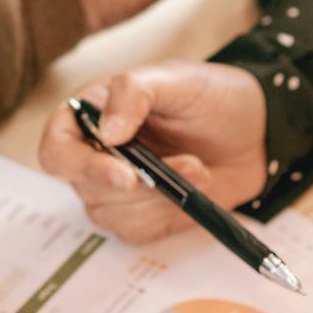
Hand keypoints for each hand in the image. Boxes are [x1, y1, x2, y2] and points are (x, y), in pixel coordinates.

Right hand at [38, 62, 267, 241]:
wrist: (257, 131)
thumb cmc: (211, 96)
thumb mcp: (175, 80)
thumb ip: (134, 93)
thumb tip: (105, 133)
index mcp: (91, 115)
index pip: (56, 150)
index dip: (82, 167)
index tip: (125, 175)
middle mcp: (95, 154)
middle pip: (86, 189)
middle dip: (143, 185)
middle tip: (190, 164)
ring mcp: (115, 189)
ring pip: (111, 216)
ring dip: (160, 199)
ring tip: (199, 169)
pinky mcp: (140, 215)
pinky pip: (136, 233)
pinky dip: (167, 216)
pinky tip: (193, 190)